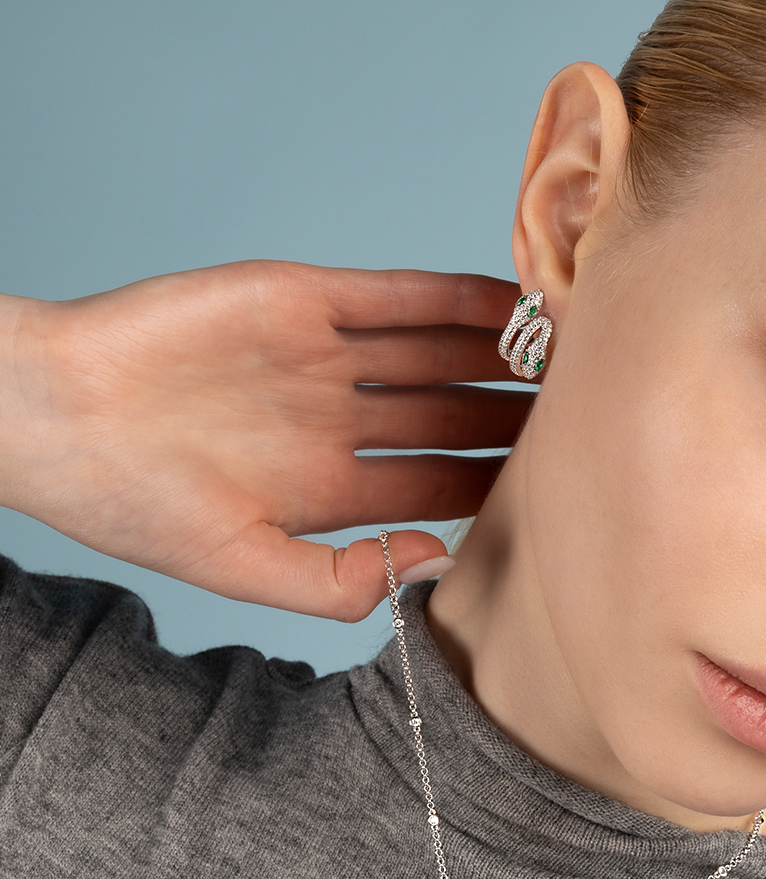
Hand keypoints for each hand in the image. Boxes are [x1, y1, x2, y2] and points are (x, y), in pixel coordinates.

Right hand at [0, 262, 532, 616]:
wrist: (57, 417)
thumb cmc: (135, 505)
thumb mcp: (248, 570)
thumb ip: (342, 582)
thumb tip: (435, 564)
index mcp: (331, 489)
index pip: (441, 482)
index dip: (502, 481)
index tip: (568, 486)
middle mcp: (339, 421)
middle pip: (453, 413)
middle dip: (519, 415)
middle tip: (594, 415)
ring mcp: (324, 357)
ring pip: (439, 351)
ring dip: (504, 352)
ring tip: (574, 355)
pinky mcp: (302, 297)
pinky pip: (397, 296)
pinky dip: (456, 297)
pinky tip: (516, 304)